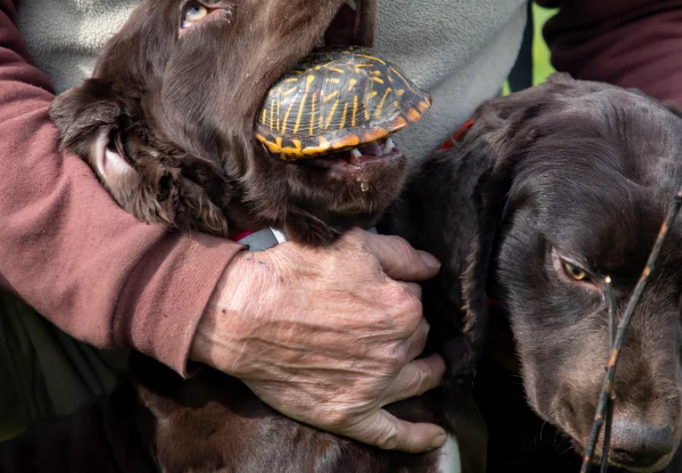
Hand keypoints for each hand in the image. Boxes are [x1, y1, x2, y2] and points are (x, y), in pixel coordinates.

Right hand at [189, 229, 447, 452]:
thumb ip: (401, 254)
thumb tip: (431, 267)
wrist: (244, 314)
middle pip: (417, 338)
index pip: (415, 300)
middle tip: (384, 320)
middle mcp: (395, 351)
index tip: (378, 289)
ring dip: (428, 372)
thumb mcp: (354, 244)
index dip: (397, 292)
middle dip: (407, 328)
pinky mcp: (347, 414)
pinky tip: (437, 437)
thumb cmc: (296, 272)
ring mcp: (373, 387)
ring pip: (416, 379)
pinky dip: (417, 438)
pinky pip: (391, 434)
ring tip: (432, 368)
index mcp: (402, 309)